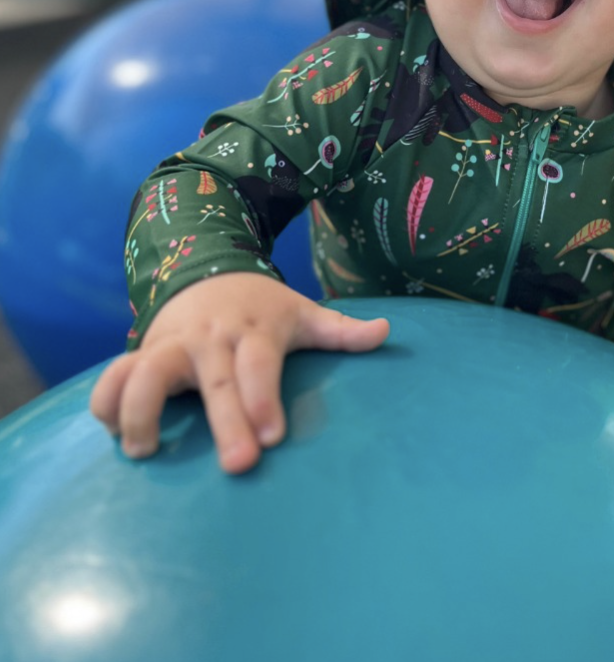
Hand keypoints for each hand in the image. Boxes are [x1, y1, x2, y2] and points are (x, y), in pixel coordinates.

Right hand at [90, 272, 388, 474]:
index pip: (259, 364)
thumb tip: (386, 332)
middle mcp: (211, 337)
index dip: (264, 398)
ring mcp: (171, 344)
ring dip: (141, 410)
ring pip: (147, 372)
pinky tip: (113, 433)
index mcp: (254, 330)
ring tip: (145, 451)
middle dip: (225, 421)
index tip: (272, 437)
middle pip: (215, 380)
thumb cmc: (263, 308)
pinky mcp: (142, 351)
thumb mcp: (302, 312)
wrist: (208, 269)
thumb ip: (340, 329)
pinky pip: (114, 374)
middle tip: (237, 466)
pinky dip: (106, 401)